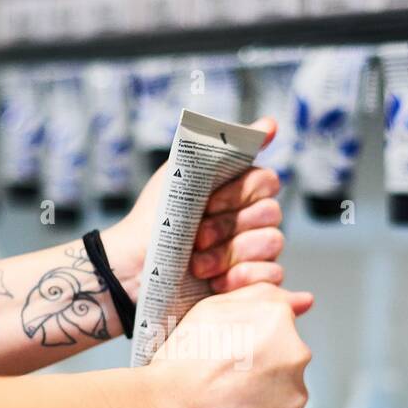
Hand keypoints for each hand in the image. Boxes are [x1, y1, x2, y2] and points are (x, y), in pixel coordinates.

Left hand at [102, 118, 298, 304]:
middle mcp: (249, 219)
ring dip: (230, 254)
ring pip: (272, 243)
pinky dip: (244, 277)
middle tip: (195, 238)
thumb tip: (271, 124)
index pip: (267, 181)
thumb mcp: (183, 173)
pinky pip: (273, 275)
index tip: (206, 203)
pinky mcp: (251, 283)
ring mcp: (252, 252)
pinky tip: (216, 283)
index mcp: (236, 190)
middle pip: (271, 213)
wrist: (134, 271)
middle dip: (228, 227)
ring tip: (197, 266)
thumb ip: (225, 146)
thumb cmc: (156, 220)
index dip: (237, 194)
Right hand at [151, 283, 312, 407]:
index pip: (279, 334)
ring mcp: (294, 399)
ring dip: (262, 405)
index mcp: (278, 323)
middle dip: (261, 377)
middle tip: (224, 386)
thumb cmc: (182, 364)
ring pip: (284, 401)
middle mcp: (296, 358)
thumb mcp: (212, 309)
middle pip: (284, 368)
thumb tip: (296, 300)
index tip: (231, 359)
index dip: (251, 348)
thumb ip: (258, 295)